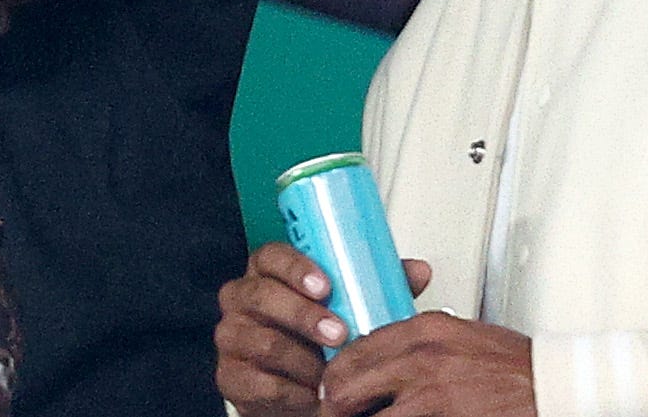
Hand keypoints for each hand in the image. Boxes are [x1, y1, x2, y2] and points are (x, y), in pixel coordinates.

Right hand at [218, 243, 434, 415]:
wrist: (301, 383)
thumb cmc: (322, 333)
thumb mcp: (351, 301)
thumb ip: (378, 282)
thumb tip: (417, 271)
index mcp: (270, 271)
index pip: (272, 255)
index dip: (296, 267)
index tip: (326, 285)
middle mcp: (243, 298)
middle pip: (263, 297)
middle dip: (304, 316)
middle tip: (339, 333)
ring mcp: (232, 337)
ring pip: (261, 342)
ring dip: (302, 358)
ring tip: (331, 369)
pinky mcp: (230, 377)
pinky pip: (256, 384)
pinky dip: (290, 391)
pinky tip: (312, 392)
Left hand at [320, 310, 539, 415]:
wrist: (547, 385)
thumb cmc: (510, 365)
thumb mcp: (459, 335)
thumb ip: (418, 343)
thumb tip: (381, 359)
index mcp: (425, 329)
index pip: (353, 352)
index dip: (336, 379)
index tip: (334, 391)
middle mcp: (421, 358)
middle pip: (344, 388)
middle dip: (335, 408)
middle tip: (338, 414)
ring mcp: (428, 396)